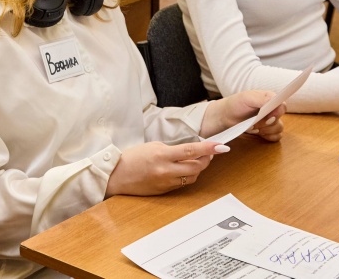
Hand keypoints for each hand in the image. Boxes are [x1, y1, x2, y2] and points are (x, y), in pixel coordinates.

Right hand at [104, 140, 226, 196]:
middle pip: (196, 166)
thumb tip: (189, 152)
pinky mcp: (165, 191)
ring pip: (192, 177)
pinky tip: (186, 169)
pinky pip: (182, 183)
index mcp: (162, 155)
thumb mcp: (152, 146)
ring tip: (199, 159)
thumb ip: (172, 149)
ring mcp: (166, 183)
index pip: (191, 151)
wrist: (116, 176)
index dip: (208, 149)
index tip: (222, 146)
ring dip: (198, 167)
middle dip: (207, 158)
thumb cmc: (131, 158)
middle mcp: (166, 170)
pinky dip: (187, 175)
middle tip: (211, 151)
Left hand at [202, 90, 284, 142]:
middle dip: (267, 123)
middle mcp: (271, 109)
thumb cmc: (234, 105)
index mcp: (269, 99)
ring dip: (266, 130)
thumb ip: (263, 99)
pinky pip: (276, 137)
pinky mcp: (266, 131)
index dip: (277, 112)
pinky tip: (258, 133)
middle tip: (253, 123)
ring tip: (252, 127)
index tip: (267, 116)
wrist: (223, 117)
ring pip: (278, 129)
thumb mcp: (247, 98)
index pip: (283, 105)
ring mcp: (269, 121)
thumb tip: (277, 104)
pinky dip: (268, 137)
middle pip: (280, 119)